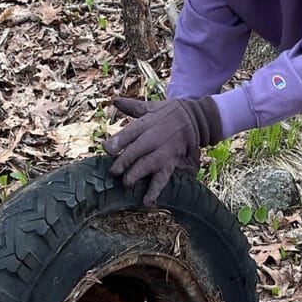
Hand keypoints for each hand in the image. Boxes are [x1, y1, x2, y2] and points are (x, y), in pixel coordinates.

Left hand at [103, 96, 221, 204]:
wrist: (195, 120)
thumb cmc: (169, 113)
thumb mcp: (151, 107)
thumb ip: (131, 107)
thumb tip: (114, 100)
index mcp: (146, 123)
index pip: (130, 132)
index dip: (118, 141)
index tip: (106, 149)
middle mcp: (153, 138)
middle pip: (137, 151)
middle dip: (125, 161)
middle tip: (113, 172)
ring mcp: (162, 152)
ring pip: (148, 165)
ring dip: (138, 175)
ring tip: (127, 183)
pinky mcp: (170, 163)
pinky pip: (162, 178)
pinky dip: (155, 190)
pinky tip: (147, 201)